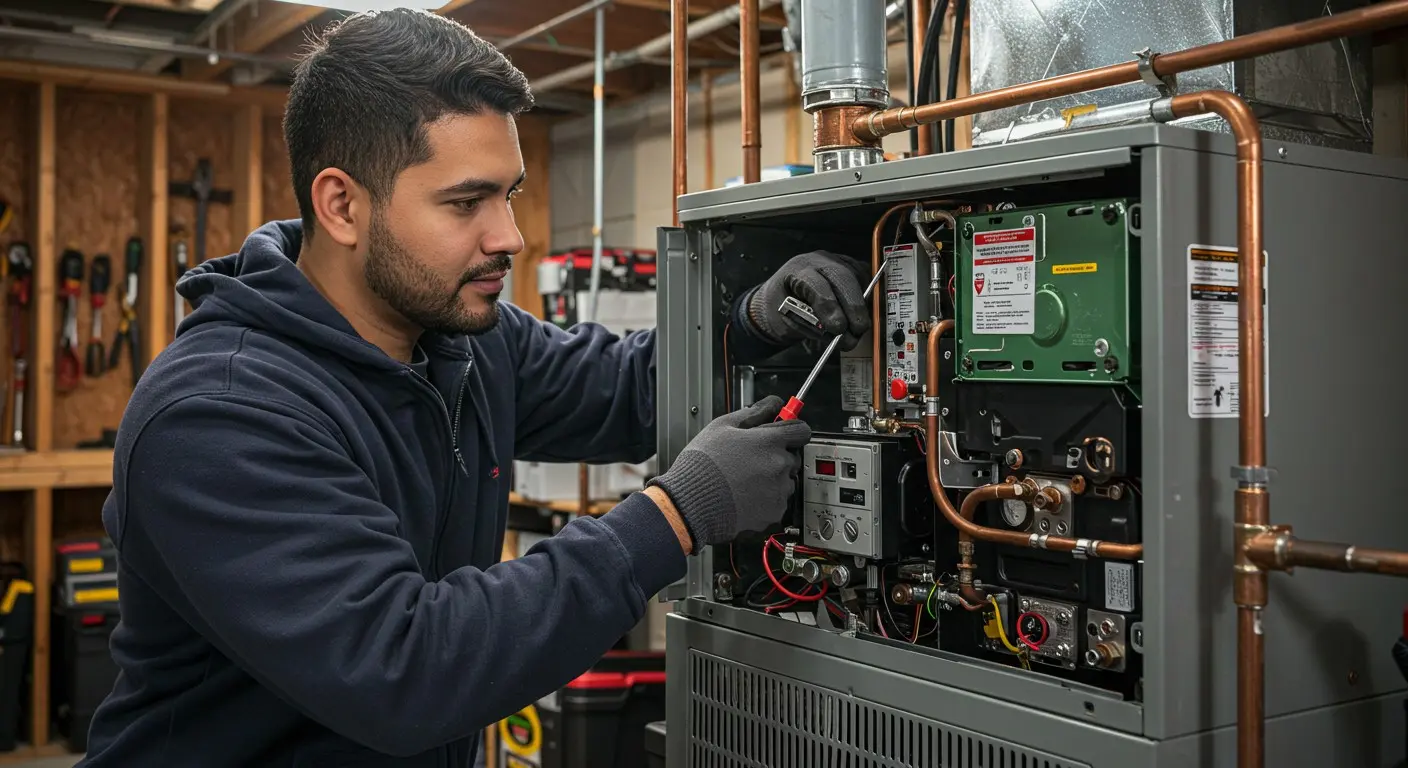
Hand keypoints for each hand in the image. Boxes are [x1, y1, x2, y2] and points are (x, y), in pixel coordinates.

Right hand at [647, 396, 811, 548]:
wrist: (692, 503)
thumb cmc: (703, 465)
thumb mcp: (721, 426)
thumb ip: (753, 412)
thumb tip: (771, 404)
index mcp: (769, 441)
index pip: (801, 430)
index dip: (793, 430)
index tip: (786, 433)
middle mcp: (779, 464)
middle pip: (793, 456)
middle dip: (778, 456)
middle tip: (753, 460)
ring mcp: (778, 490)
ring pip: (786, 480)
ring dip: (773, 479)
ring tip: (746, 480)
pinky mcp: (774, 511)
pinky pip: (779, 502)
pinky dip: (767, 500)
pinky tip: (746, 496)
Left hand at [745, 250, 872, 350]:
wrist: (781, 296)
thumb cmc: (781, 309)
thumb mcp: (788, 320)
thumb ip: (813, 326)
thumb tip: (841, 335)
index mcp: (796, 270)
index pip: (817, 285)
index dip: (829, 307)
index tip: (838, 329)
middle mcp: (817, 260)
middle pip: (842, 277)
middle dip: (853, 306)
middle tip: (857, 331)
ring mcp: (835, 259)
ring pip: (856, 277)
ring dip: (860, 304)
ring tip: (857, 329)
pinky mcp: (848, 264)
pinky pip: (862, 278)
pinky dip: (864, 297)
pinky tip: (859, 313)